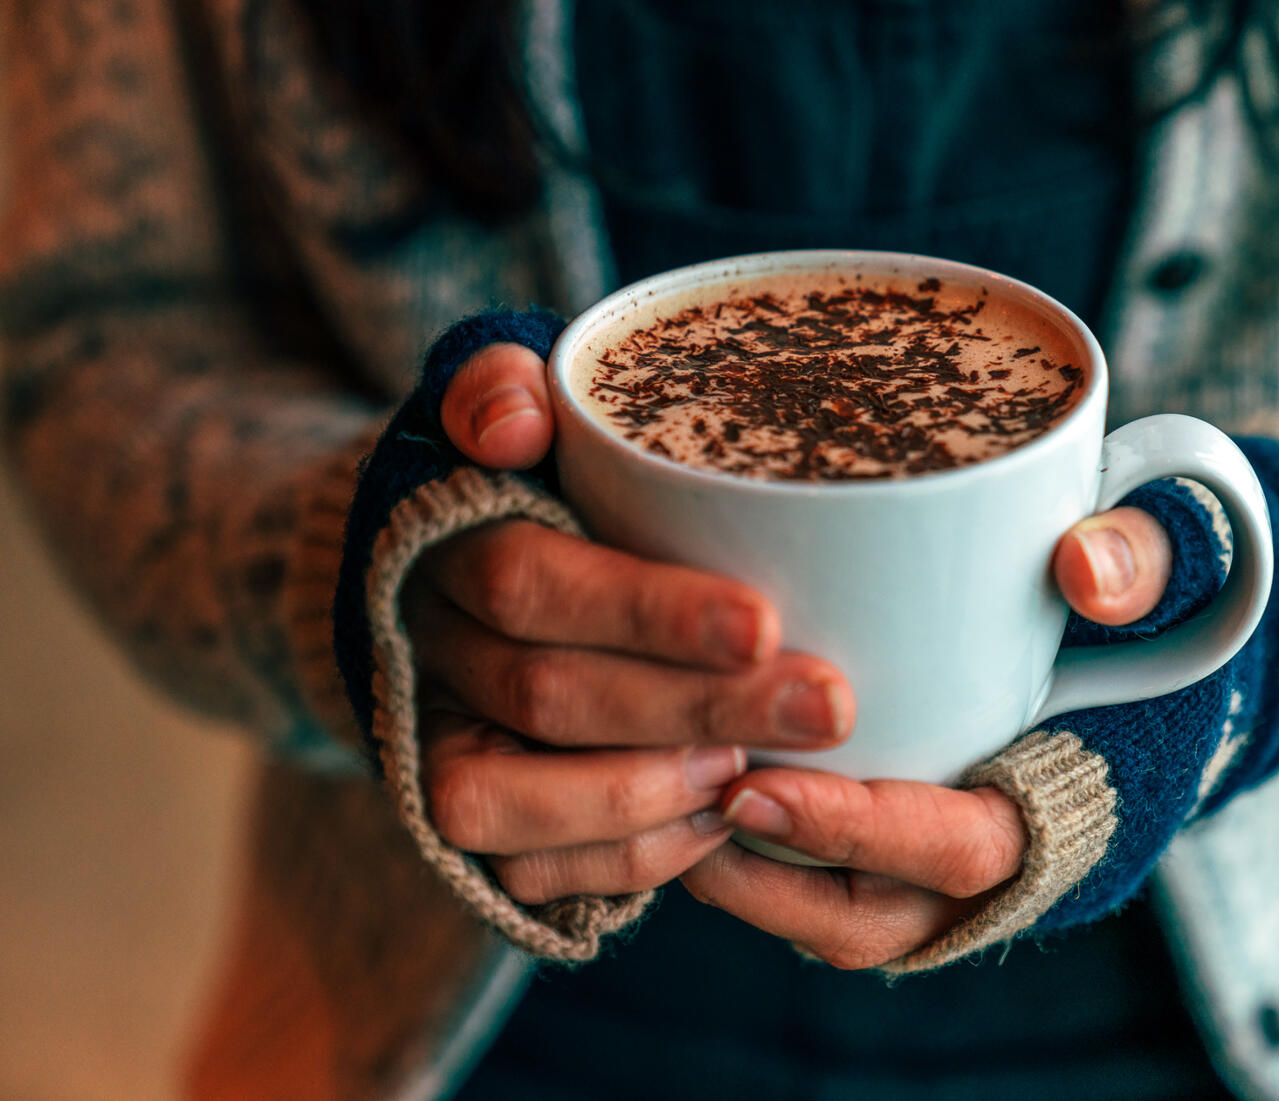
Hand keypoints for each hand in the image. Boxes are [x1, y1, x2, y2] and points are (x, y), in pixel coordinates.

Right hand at [407, 343, 854, 903]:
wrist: (460, 566)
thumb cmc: (536, 483)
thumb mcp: (515, 411)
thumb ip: (506, 392)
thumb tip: (514, 420)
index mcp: (443, 547)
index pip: (531, 580)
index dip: (646, 610)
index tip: (764, 621)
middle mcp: (427, 654)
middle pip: (548, 695)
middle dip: (696, 708)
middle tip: (826, 707)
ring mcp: (432, 743)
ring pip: (507, 803)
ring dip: (645, 795)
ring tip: (758, 773)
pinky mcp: (463, 816)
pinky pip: (523, 868)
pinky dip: (626, 858)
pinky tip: (717, 822)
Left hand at [680, 502, 1173, 968]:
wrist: (1139, 643)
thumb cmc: (1153, 604)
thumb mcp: (1175, 562)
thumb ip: (1146, 559)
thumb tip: (1087, 567)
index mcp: (1053, 807)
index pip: (953, 852)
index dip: (857, 832)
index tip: (756, 790)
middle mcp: (980, 865)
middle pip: (853, 911)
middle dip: (754, 871)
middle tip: (659, 791)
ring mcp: (923, 866)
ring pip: (808, 908)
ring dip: (723, 867)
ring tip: (638, 785)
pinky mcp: (877, 847)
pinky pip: (794, 880)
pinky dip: (729, 845)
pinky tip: (665, 768)